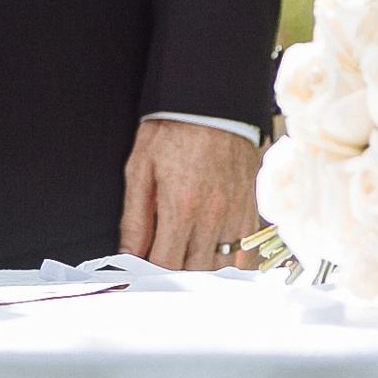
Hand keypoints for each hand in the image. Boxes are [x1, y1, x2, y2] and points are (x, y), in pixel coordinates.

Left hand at [118, 119, 259, 270]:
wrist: (211, 101)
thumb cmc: (172, 129)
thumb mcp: (140, 168)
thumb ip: (134, 218)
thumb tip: (127, 253)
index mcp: (181, 206)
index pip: (166, 264)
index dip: (151, 274)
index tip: (142, 273)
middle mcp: (212, 215)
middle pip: (195, 271)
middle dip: (175, 276)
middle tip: (161, 269)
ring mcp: (235, 213)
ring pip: (221, 265)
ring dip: (202, 269)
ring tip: (186, 263)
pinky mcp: (250, 207)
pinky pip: (246, 250)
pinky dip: (230, 260)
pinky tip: (215, 256)